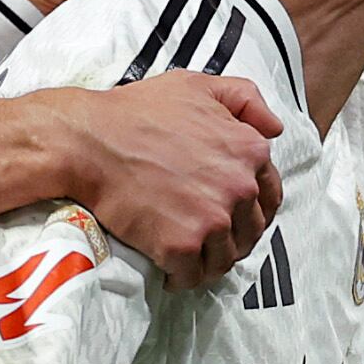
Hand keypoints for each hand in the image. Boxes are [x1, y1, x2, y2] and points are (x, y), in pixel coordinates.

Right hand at [64, 75, 284, 289]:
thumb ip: (244, 98)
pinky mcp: (182, 247)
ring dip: (208, 260)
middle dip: (231, 236)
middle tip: (205, 236)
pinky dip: (181, 278)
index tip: (233, 215)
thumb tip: (274, 127)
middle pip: (250, 231)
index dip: (253, 207)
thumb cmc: (136, 112)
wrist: (89, 142)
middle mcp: (239, 187)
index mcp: (248, 151)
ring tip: (187, 254)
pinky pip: (193, 277)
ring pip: (225, 258)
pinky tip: (168, 269)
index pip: (270, 195)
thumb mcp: (197, 86)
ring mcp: (212, 220)